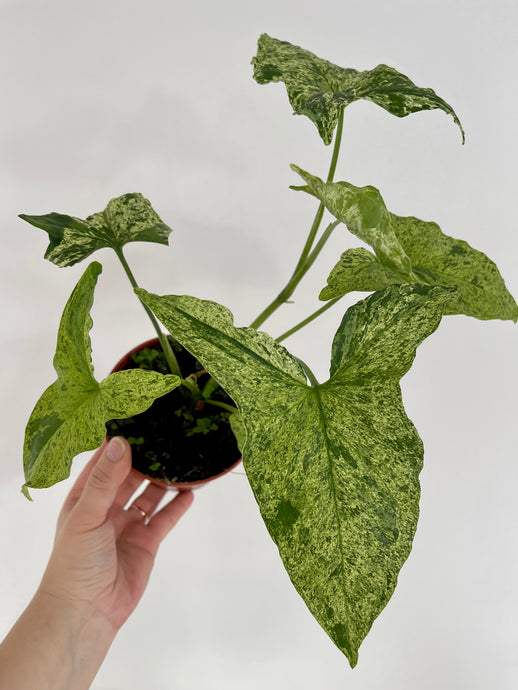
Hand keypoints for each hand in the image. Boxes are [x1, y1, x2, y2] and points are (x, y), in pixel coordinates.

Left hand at [38, 436, 193, 630]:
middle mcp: (107, 507)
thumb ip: (106, 480)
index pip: (104, 461)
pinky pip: (164, 518)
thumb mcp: (87, 515)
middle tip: (169, 435)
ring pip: (150, 494)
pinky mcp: (146, 542)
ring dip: (165, 479)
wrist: (87, 611)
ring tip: (184, 458)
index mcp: (86, 496)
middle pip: (131, 475)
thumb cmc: (75, 561)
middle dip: (148, 457)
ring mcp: (128, 524)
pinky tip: (191, 491)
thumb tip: (121, 443)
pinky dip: (177, 505)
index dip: (120, 442)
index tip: (139, 419)